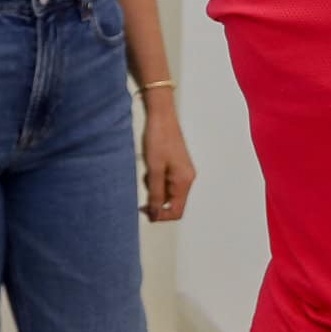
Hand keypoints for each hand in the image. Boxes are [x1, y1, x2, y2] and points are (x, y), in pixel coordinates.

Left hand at [140, 101, 195, 222]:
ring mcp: (182, 171)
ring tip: (147, 170)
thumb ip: (155, 194)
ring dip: (154, 187)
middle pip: (172, 202)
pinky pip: (165, 181)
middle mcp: (187, 178)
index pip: (176, 211)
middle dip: (155, 199)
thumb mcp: (154, 170)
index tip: (145, 212)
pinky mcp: (176, 165)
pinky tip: (150, 165)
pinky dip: (155, 178)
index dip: (160, 215)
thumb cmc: (159, 138)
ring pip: (167, 191)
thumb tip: (155, 214)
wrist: (160, 116)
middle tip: (144, 187)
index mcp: (184, 181)